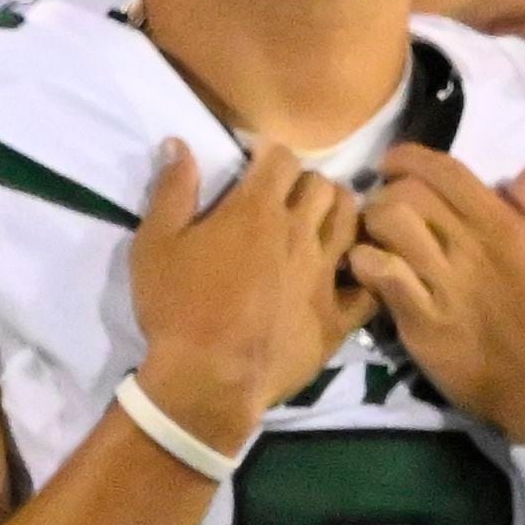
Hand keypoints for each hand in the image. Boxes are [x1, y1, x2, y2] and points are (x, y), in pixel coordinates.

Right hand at [128, 137, 367, 457]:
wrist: (207, 381)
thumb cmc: (176, 309)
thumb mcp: (155, 244)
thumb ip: (171, 190)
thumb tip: (179, 143)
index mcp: (256, 210)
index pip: (282, 158)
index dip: (270, 157)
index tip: (256, 168)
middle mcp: (299, 233)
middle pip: (322, 185)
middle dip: (307, 184)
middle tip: (288, 200)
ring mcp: (324, 275)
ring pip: (352, 221)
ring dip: (339, 215)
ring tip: (322, 226)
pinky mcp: (338, 317)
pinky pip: (369, 285)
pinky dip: (366, 272)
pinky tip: (351, 274)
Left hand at [348, 156, 524, 446]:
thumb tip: (523, 173)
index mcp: (504, 229)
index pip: (445, 171)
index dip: (410, 157)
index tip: (396, 163)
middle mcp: (469, 251)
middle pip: (407, 193)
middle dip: (388, 191)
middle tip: (387, 207)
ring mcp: (443, 290)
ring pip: (385, 228)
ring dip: (373, 226)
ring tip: (378, 239)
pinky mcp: (423, 328)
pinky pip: (379, 279)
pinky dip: (367, 265)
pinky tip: (374, 273)